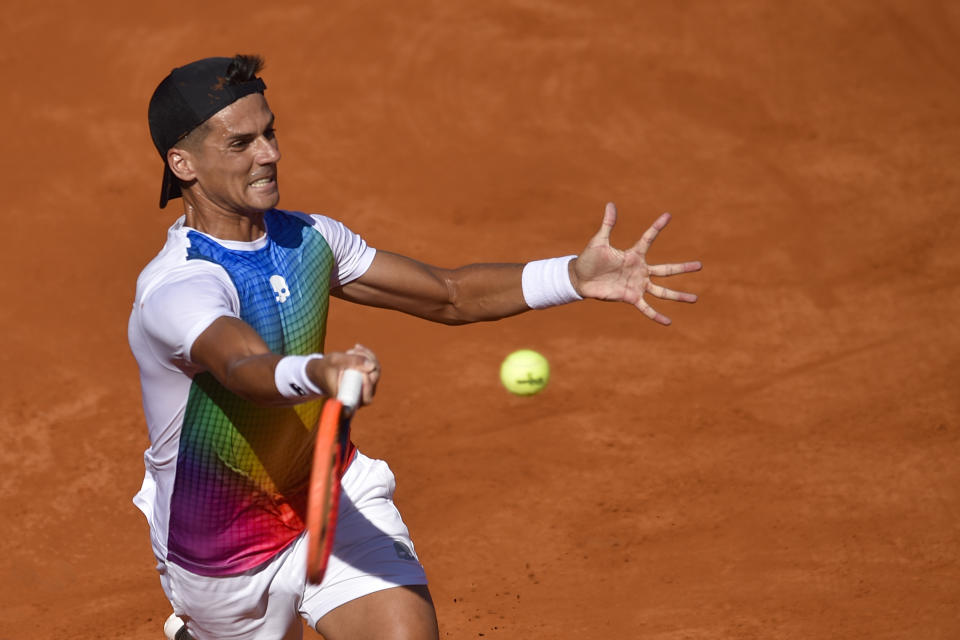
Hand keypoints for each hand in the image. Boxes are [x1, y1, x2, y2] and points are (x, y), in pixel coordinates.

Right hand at [308, 344, 380, 404]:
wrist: (320, 370)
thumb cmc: (325, 368)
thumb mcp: (335, 361)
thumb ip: (352, 361)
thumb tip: (372, 365)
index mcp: (348, 398)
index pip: (366, 398)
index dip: (368, 386)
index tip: (362, 373)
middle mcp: (358, 396)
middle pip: (374, 380)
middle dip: (367, 361)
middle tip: (353, 352)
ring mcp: (364, 387)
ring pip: (375, 371)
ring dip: (367, 356)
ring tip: (351, 350)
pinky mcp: (367, 378)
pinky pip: (373, 366)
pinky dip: (367, 355)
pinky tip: (357, 348)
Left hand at [571, 202, 701, 324]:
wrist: (580, 279)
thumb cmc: (589, 259)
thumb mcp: (599, 241)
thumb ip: (608, 224)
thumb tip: (611, 204)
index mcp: (633, 255)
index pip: (648, 238)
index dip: (657, 227)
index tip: (668, 215)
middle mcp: (640, 270)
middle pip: (666, 270)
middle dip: (683, 268)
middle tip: (700, 265)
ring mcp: (637, 285)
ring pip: (662, 291)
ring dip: (678, 295)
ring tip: (695, 298)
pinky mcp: (630, 297)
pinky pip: (646, 308)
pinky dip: (656, 316)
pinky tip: (668, 322)